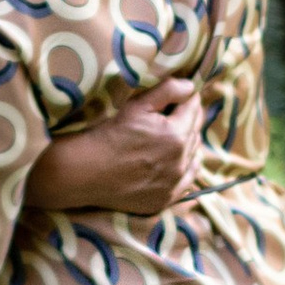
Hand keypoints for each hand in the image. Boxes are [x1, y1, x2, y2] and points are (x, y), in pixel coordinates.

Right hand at [30, 75, 204, 218]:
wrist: (88, 171)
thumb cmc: (110, 134)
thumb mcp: (137, 105)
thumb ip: (168, 91)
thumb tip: (192, 86)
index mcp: (176, 135)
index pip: (194, 109)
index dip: (188, 99)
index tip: (179, 97)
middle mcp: (180, 161)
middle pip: (196, 132)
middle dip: (188, 120)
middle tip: (172, 115)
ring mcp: (175, 183)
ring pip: (195, 155)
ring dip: (188, 144)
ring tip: (171, 137)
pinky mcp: (167, 198)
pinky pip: (189, 180)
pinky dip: (186, 168)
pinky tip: (176, 161)